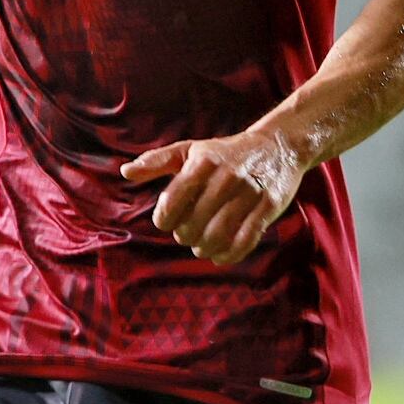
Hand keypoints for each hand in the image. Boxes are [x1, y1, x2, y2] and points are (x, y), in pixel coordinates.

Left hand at [120, 128, 303, 266]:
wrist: (277, 147)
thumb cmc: (223, 153)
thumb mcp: (189, 150)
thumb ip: (156, 161)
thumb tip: (126, 172)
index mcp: (202, 162)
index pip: (173, 200)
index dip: (164, 219)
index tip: (165, 222)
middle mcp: (226, 176)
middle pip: (194, 223)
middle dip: (184, 235)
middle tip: (185, 234)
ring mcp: (250, 192)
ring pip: (219, 235)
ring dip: (204, 248)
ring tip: (201, 246)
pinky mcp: (269, 207)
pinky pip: (246, 240)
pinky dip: (229, 255)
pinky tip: (220, 256)